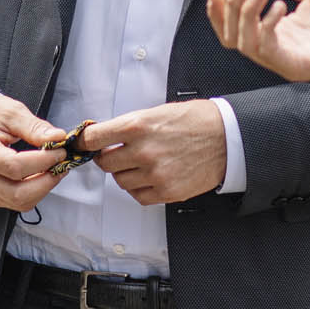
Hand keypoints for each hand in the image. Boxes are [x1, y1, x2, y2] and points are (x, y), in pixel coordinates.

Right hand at [0, 91, 68, 211]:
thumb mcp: (11, 111)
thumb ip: (35, 127)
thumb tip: (59, 138)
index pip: (15, 167)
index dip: (43, 161)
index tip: (60, 150)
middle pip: (18, 194)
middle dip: (47, 181)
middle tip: (61, 163)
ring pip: (19, 203)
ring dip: (43, 188)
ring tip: (54, 168)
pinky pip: (15, 202)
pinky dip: (33, 192)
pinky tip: (40, 174)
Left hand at [79, 101, 224, 205]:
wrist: (227, 138)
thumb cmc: (194, 120)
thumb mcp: (157, 112)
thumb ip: (129, 126)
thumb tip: (104, 136)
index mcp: (138, 125)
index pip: (94, 138)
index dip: (85, 142)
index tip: (82, 144)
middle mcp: (143, 151)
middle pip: (105, 163)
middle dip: (109, 158)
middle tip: (120, 153)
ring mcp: (154, 174)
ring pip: (121, 181)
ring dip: (126, 173)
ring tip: (144, 163)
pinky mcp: (166, 192)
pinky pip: (138, 196)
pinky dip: (140, 188)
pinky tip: (152, 176)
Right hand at [207, 0, 309, 81]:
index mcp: (277, 32)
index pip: (234, 28)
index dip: (219, 11)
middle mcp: (276, 49)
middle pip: (232, 36)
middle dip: (230, 7)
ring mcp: (284, 60)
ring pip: (244, 43)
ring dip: (245, 13)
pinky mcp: (296, 67)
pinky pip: (267, 49)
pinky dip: (266, 25)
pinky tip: (281, 5)